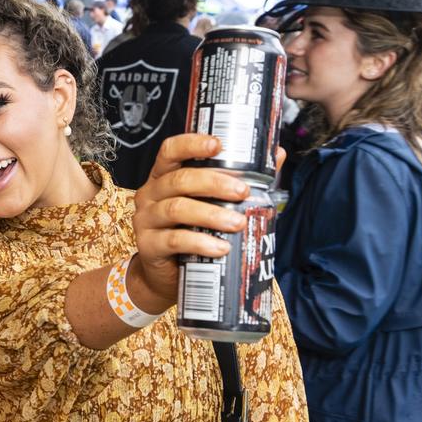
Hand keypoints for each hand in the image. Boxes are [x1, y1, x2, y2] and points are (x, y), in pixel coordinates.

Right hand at [131, 133, 251, 305]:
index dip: (191, 145)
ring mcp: (145, 220)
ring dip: (211, 214)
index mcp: (163, 177)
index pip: (170, 151)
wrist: (165, 276)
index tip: (218, 145)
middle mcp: (150, 194)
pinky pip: (174, 240)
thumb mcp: (210, 204)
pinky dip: (200, 242)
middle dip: (214, 183)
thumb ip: (239, 180)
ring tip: (238, 223)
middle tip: (242, 192)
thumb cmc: (190, 232)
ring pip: (177, 209)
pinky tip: (221, 247)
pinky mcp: (147, 245)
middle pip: (179, 180)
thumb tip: (276, 155)